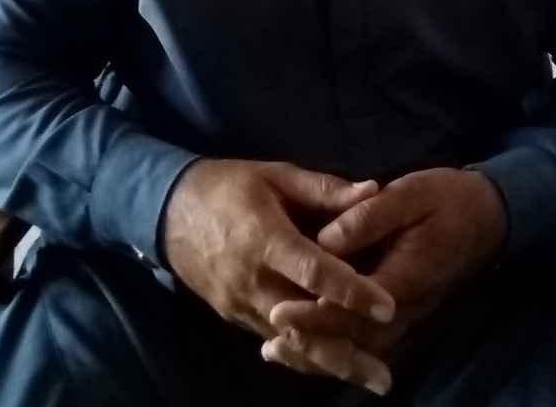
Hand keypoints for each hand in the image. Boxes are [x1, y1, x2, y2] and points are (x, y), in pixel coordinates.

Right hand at [162, 159, 396, 359]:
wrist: (168, 211)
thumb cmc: (229, 185)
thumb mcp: (277, 175)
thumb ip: (325, 188)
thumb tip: (374, 190)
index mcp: (265, 238)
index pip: (313, 271)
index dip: (350, 290)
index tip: (387, 306)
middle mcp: (253, 280)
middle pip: (303, 324)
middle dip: (345, 352)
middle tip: (385, 377)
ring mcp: (241, 304)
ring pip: (291, 343)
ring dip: (330, 364)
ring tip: (371, 380)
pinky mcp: (235, 317)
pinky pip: (275, 342)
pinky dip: (305, 356)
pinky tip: (334, 367)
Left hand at [262, 167, 506, 394]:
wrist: (489, 217)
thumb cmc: (447, 198)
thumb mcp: (412, 193)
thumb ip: (370, 215)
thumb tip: (326, 238)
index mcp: (407, 276)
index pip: (356, 309)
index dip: (317, 314)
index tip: (281, 311)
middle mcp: (406, 307)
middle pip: (356, 340)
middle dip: (312, 343)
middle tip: (271, 342)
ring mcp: (406, 315)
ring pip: (361, 348)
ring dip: (320, 353)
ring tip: (276, 352)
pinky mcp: (402, 313)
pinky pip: (368, 341)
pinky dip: (336, 348)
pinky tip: (304, 342)